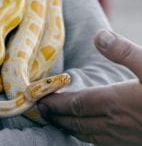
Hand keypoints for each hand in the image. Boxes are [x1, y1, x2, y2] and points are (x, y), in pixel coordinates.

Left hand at [38, 29, 141, 144]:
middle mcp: (114, 122)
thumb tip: (99, 36)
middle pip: (76, 120)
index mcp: (116, 101)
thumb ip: (123, 51)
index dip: (57, 103)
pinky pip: (98, 141)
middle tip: (42, 111)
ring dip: (67, 126)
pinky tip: (81, 131)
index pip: (76, 104)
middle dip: (57, 116)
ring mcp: (121, 136)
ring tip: (55, 121)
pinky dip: (84, 135)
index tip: (43, 100)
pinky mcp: (128, 142)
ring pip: (85, 133)